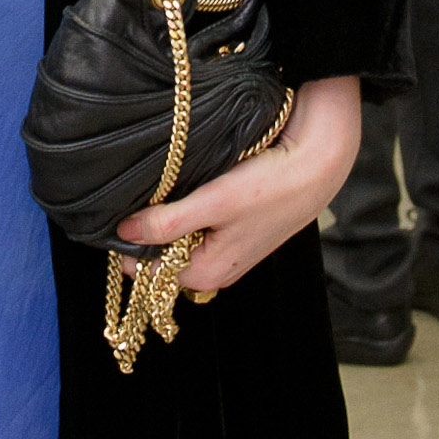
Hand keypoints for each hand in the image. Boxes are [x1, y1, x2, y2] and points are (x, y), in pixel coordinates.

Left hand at [115, 73, 361, 297]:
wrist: (319, 165)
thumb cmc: (272, 186)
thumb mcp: (214, 203)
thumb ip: (168, 222)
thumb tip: (125, 231)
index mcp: (207, 273)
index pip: (147, 269)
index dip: (129, 244)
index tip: (120, 214)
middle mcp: (217, 270)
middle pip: (163, 257)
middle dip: (149, 230)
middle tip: (143, 195)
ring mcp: (227, 252)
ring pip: (180, 240)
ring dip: (170, 218)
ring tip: (169, 188)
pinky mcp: (236, 232)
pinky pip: (199, 228)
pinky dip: (189, 211)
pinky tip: (193, 188)